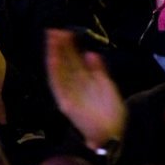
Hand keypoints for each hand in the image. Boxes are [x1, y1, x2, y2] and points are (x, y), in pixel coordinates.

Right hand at [46, 29, 125, 149]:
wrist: (113, 134)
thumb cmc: (111, 112)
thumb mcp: (107, 86)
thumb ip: (99, 70)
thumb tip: (91, 53)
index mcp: (85, 80)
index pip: (74, 60)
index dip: (70, 46)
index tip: (66, 31)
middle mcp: (75, 85)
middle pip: (65, 62)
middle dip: (60, 46)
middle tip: (54, 29)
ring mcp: (69, 93)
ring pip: (59, 70)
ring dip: (54, 55)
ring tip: (52, 39)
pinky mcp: (66, 102)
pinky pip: (58, 85)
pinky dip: (54, 72)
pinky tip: (53, 59)